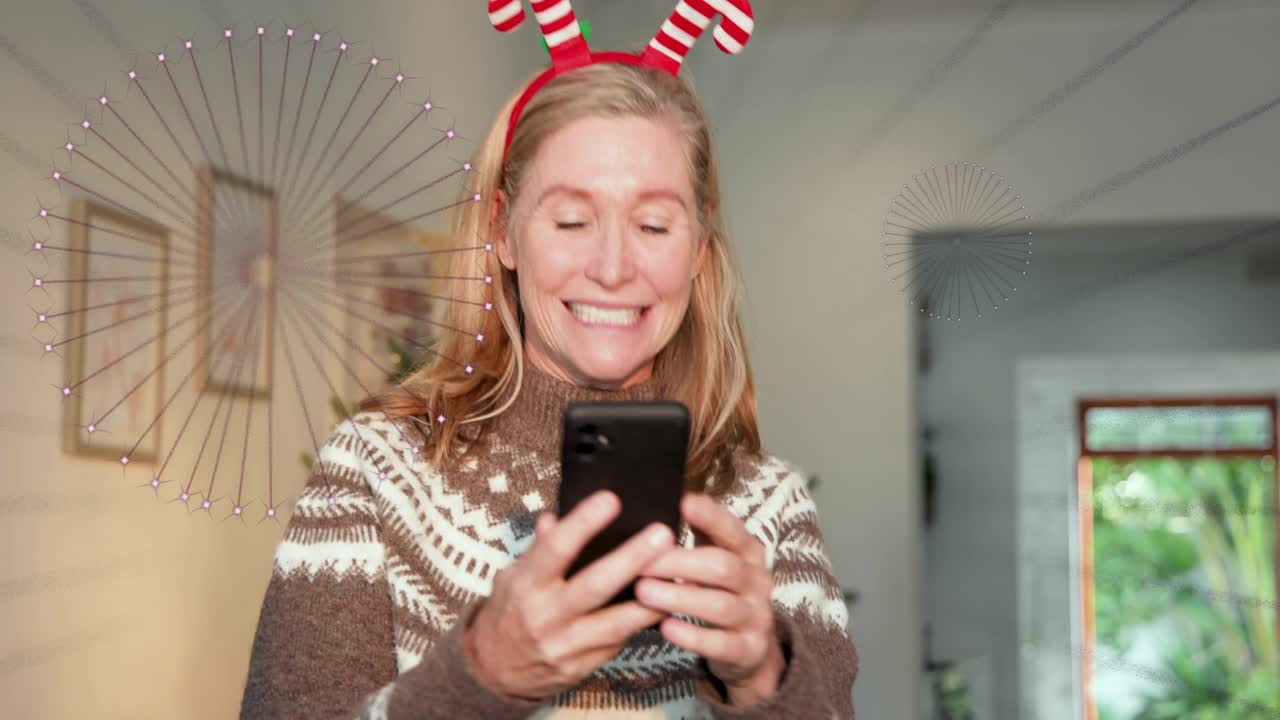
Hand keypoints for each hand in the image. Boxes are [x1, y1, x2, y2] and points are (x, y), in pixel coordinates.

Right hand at [465, 490, 673, 700]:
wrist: (495, 670)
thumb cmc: (509, 611)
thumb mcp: (512, 575)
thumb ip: (539, 548)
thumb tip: (554, 516)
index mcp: (526, 585)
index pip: (555, 549)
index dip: (582, 524)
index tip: (610, 499)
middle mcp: (545, 616)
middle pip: (595, 586)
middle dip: (631, 560)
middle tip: (662, 535)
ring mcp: (565, 646)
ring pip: (616, 622)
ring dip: (651, 599)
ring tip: (681, 575)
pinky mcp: (582, 667)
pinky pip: (618, 642)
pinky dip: (643, 623)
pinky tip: (666, 605)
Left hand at [635, 494, 785, 706]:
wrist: (751, 647)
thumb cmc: (721, 592)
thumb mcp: (716, 558)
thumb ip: (698, 534)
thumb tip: (663, 506)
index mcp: (748, 552)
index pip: (733, 530)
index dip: (711, 517)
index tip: (684, 503)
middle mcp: (757, 581)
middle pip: (722, 566)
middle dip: (680, 563)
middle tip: (642, 563)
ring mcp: (755, 617)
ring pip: (720, 606)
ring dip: (680, 597)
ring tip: (643, 592)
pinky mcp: (748, 650)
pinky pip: (721, 644)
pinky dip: (693, 636)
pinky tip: (666, 627)